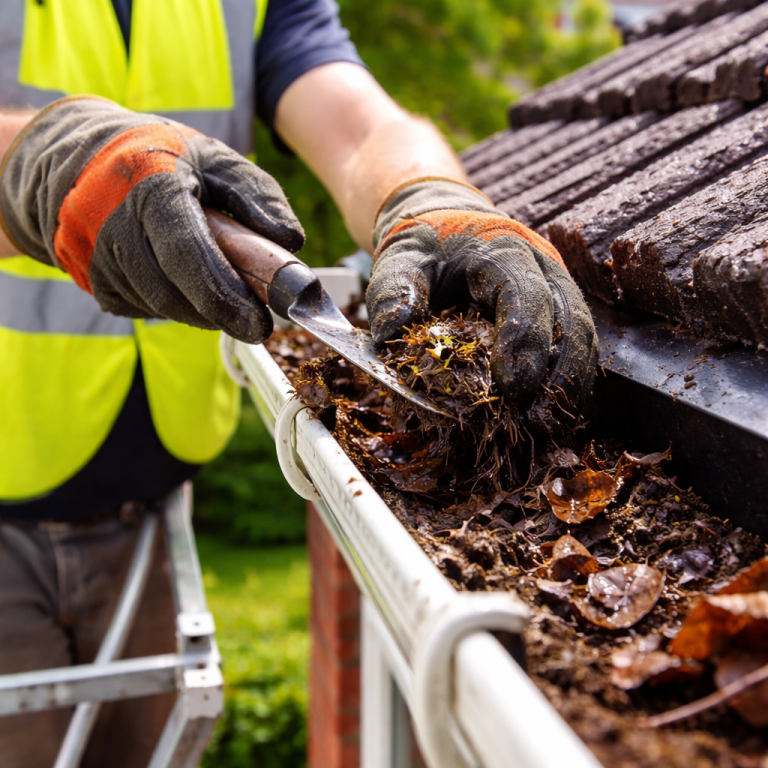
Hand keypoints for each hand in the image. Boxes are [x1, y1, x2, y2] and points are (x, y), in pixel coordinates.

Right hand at [0, 97, 303, 342]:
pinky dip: (175, 305)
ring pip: (160, 307)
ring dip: (200, 309)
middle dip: (220, 312)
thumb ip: (257, 194)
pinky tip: (184, 282)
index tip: (260, 323)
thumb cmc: (158, 156)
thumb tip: (292, 241)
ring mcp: (95, 257)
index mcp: (149, 188)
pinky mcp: (91, 281)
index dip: (225, 296)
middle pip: (174, 294)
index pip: (187, 255)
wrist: (78, 157)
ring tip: (221, 290)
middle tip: (254, 317)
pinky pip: (143, 309)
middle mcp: (112, 225)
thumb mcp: (214, 157)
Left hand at [366, 179, 597, 419]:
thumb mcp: (400, 258)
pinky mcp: (557, 309)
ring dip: (570, 384)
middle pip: (570, 319)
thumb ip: (392, 290)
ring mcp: (556, 287)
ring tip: (549, 428)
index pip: (526, 295)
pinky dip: (568, 380)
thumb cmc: (425, 244)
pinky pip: (575, 345)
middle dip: (559, 374)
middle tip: (537, 423)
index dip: (524, 343)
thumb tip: (388, 335)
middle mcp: (543, 266)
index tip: (513, 389)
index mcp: (504, 250)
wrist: (447, 224)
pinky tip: (552, 414)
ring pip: (582, 335)